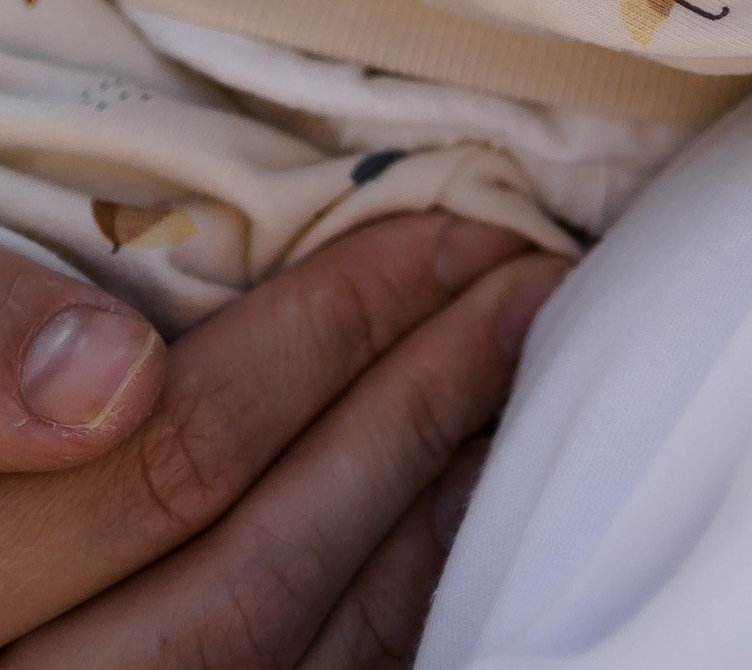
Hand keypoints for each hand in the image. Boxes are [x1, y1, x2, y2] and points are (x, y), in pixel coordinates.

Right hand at [0, 214, 566, 663]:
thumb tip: (110, 390)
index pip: (162, 458)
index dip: (326, 335)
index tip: (450, 235)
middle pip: (233, 586)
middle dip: (404, 423)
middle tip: (527, 292)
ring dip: (415, 536)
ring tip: (512, 399)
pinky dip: (373, 633)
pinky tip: (438, 533)